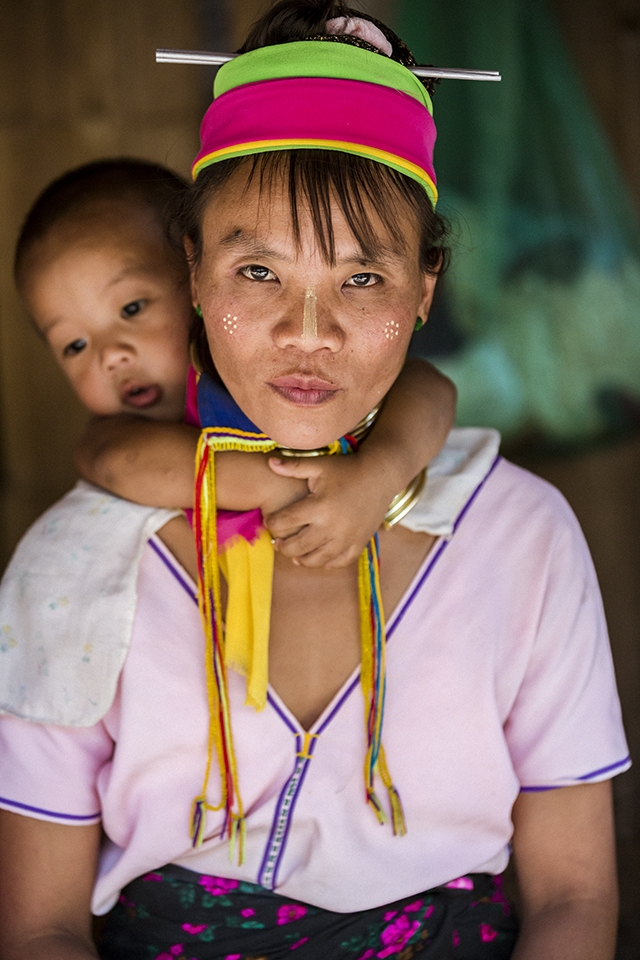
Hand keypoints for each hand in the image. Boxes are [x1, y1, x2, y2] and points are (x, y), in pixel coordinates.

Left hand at [264, 455, 394, 567]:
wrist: (381, 476)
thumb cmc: (347, 469)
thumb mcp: (320, 465)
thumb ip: (294, 466)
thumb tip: (269, 462)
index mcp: (319, 506)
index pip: (285, 522)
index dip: (273, 524)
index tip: (269, 522)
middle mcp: (332, 526)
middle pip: (298, 546)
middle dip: (283, 546)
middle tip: (278, 542)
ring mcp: (347, 538)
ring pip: (317, 559)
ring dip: (301, 559)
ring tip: (294, 554)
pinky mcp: (359, 543)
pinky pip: (339, 562)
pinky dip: (326, 563)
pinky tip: (318, 558)